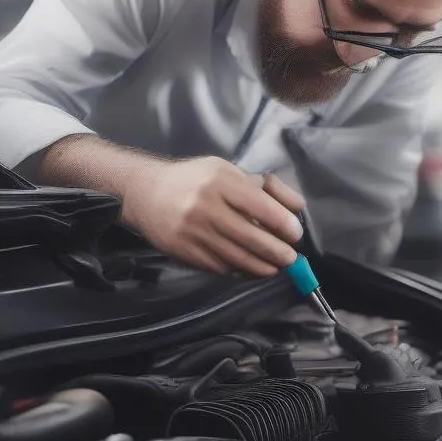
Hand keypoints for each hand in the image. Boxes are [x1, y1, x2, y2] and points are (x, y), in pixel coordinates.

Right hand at [121, 156, 305, 275]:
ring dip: (263, 266)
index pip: (262, 207)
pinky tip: (250, 267)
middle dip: (278, 252)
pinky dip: (239, 269)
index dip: (283, 224)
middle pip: (252, 237)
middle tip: (290, 257)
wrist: (144, 193)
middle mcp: (206, 207)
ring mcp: (192, 232)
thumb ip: (264, 187)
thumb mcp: (228, 171)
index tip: (295, 234)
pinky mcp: (183, 252)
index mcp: (220, 181)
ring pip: (238, 257)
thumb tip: (297, 207)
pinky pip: (220, 266)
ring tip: (275, 266)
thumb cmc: (195, 179)